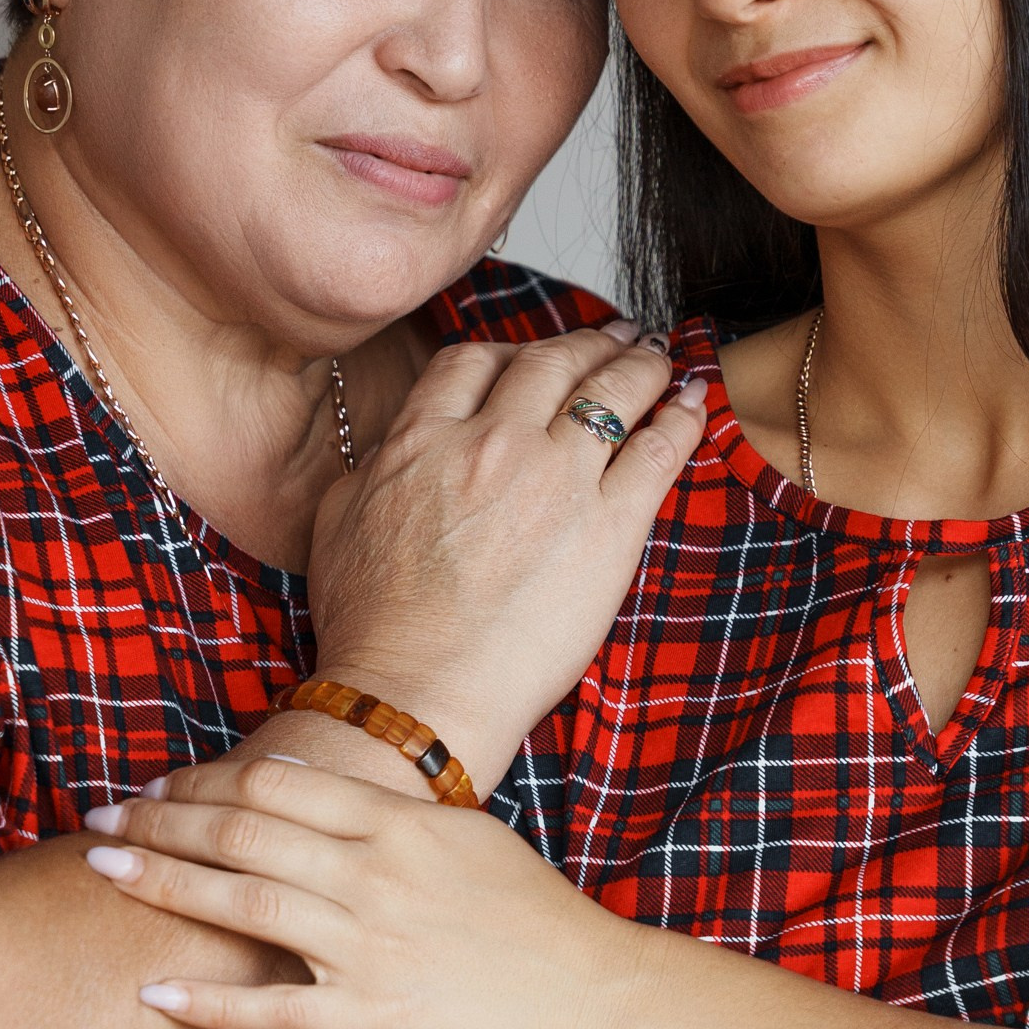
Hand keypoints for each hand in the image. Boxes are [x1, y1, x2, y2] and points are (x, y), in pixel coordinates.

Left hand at [84, 756, 643, 1028]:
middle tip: (102, 821)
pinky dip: (210, 1002)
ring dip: (165, 884)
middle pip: (244, 832)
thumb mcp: (462, 835)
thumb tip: (314, 797)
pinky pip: (276, 1008)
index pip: (275, 783)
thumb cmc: (529, 913)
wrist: (589, 991)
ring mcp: (370, 945)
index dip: (203, 778)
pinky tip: (154, 993)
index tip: (156, 785)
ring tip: (105, 872)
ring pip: (245, 905)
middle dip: (162, 820)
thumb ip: (384, 818)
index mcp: (395, 823)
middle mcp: (373, 874)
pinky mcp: (374, 1014)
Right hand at [306, 322, 705, 790]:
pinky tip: (689, 404)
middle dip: (586, 343)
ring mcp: (556, 479)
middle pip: (550, 362)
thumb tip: (387, 453)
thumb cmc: (372, 629)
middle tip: (610, 338)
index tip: (530, 357)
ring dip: (639, 364)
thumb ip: (372, 471)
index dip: (509, 352)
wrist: (417, 690)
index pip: (473, 363)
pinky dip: (679, 417)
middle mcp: (493, 443)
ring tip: (655, 356)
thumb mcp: (338, 525)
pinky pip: (658, 450)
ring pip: (611, 391)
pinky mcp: (610, 527)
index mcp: (424, 440)